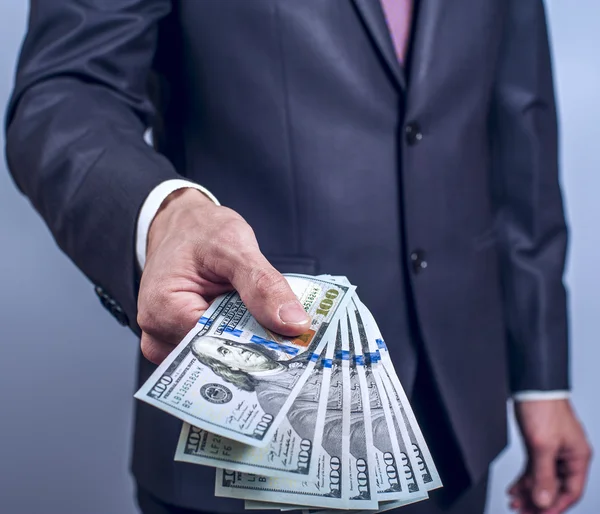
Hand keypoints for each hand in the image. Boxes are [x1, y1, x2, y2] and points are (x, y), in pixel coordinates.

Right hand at [137, 188, 310, 363]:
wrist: (182, 224)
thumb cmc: (199, 230)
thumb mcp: (234, 246)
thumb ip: (263, 285)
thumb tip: (294, 323)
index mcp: (162, 311)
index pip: (217, 346)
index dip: (258, 345)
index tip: (294, 345)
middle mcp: (158, 335)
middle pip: (217, 357)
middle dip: (256, 349)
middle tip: (294, 340)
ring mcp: (168, 343)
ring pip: (219, 358)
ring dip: (249, 344)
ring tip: (274, 328)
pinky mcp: (182, 343)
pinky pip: (216, 350)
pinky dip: (240, 340)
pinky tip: (258, 326)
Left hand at [509, 399, 591, 513]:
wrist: (531, 384)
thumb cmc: (543, 406)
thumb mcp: (542, 445)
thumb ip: (543, 475)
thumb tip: (543, 500)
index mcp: (577, 457)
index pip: (570, 492)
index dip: (554, 506)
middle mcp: (568, 456)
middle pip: (555, 487)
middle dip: (538, 501)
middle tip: (521, 511)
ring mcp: (553, 450)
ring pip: (542, 479)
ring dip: (529, 492)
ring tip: (514, 502)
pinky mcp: (540, 444)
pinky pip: (534, 468)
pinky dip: (525, 479)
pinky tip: (515, 488)